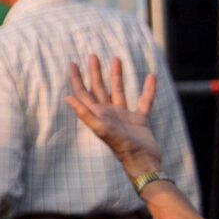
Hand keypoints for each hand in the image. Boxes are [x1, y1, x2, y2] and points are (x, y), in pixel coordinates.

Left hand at [64, 55, 164, 183]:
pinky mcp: (140, 120)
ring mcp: (124, 116)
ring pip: (119, 91)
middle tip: (92, 56)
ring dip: (117, 76)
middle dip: (94, 72)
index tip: (72, 63)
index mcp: (97, 114)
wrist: (143, 162)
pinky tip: (151, 77)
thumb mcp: (101, 129)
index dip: (76, 78)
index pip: (83, 93)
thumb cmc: (121, 147)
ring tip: (116, 59)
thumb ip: (85, 113)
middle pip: (99, 88)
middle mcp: (109, 113)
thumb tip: (67, 97)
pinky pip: (144, 100)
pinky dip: (148, 89)